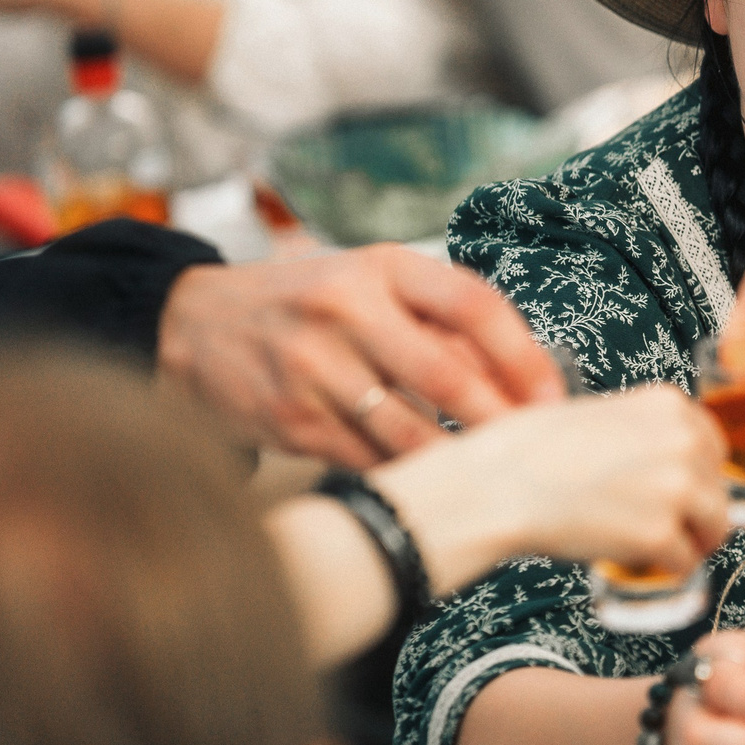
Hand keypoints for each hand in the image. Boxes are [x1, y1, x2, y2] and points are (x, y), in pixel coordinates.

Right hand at [157, 247, 563, 463]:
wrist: (192, 323)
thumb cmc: (310, 303)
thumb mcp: (373, 284)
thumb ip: (440, 322)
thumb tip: (520, 377)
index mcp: (382, 267)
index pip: (473, 305)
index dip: (523, 356)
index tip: (551, 396)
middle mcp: (344, 310)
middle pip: (447, 376)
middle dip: (501, 420)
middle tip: (533, 446)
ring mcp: (310, 367)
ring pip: (409, 432)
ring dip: (456, 457)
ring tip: (489, 469)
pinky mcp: (287, 419)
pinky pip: (367, 459)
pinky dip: (403, 471)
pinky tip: (426, 478)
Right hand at [371, 386, 730, 592]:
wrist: (496, 486)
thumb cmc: (532, 452)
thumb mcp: (603, 416)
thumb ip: (647, 433)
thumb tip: (676, 464)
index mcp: (670, 405)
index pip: (714, 448)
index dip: (694, 476)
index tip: (676, 492)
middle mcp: (684, 441)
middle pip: (718, 490)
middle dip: (694, 513)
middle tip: (657, 525)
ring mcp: (676, 488)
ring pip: (714, 528)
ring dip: (687, 544)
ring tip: (650, 548)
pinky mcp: (659, 534)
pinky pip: (685, 564)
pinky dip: (661, 570)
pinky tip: (630, 559)